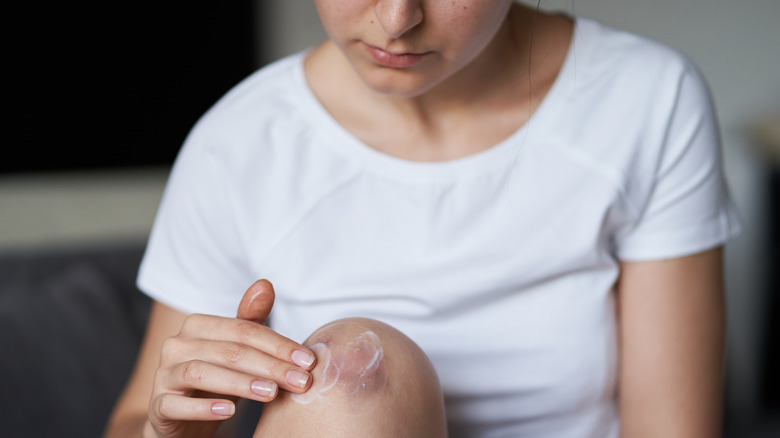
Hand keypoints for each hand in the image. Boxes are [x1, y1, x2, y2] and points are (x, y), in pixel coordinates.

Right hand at [145, 280, 315, 437]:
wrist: (180, 420)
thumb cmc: (216, 379)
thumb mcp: (236, 350)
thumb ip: (250, 321)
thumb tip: (265, 284)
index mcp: (198, 326)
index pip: (244, 330)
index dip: (279, 345)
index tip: (308, 362)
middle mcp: (176, 345)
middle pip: (229, 350)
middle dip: (270, 366)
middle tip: (300, 381)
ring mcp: (163, 375)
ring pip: (202, 372)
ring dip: (241, 383)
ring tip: (271, 393)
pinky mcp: (158, 406)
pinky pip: (176, 404)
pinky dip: (203, 407)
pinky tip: (230, 410)